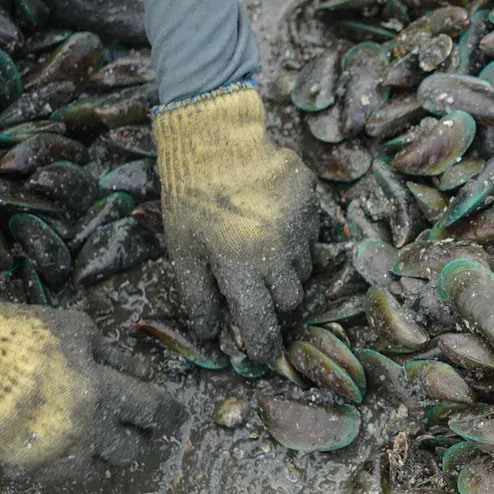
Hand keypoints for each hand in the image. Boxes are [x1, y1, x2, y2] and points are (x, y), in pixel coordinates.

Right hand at [0, 286, 184, 479]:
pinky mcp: (24, 468)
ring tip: (101, 436)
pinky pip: (62, 474)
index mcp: (100, 392)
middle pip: (130, 449)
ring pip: (98, 468)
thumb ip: (118, 358)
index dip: (168, 413)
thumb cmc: (25, 334)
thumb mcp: (81, 331)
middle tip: (137, 427)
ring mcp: (52, 453)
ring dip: (105, 453)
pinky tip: (66, 442)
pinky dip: (70, 461)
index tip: (176, 414)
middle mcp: (82, 430)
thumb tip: (146, 377)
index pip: (152, 411)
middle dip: (139, 437)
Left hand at [154, 83, 317, 361]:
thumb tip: (212, 334)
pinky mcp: (311, 204)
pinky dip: (293, 241)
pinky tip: (271, 223)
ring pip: (303, 270)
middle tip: (254, 287)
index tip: (260, 354)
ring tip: (260, 249)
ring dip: (284, 271)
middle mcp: (277, 251)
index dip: (261, 344)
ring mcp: (299, 227)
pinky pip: (310, 238)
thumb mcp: (182, 250)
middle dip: (273, 302)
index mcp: (241, 266)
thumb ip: (199, 296)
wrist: (216, 139)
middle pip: (290, 301)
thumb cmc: (190, 198)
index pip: (260, 323)